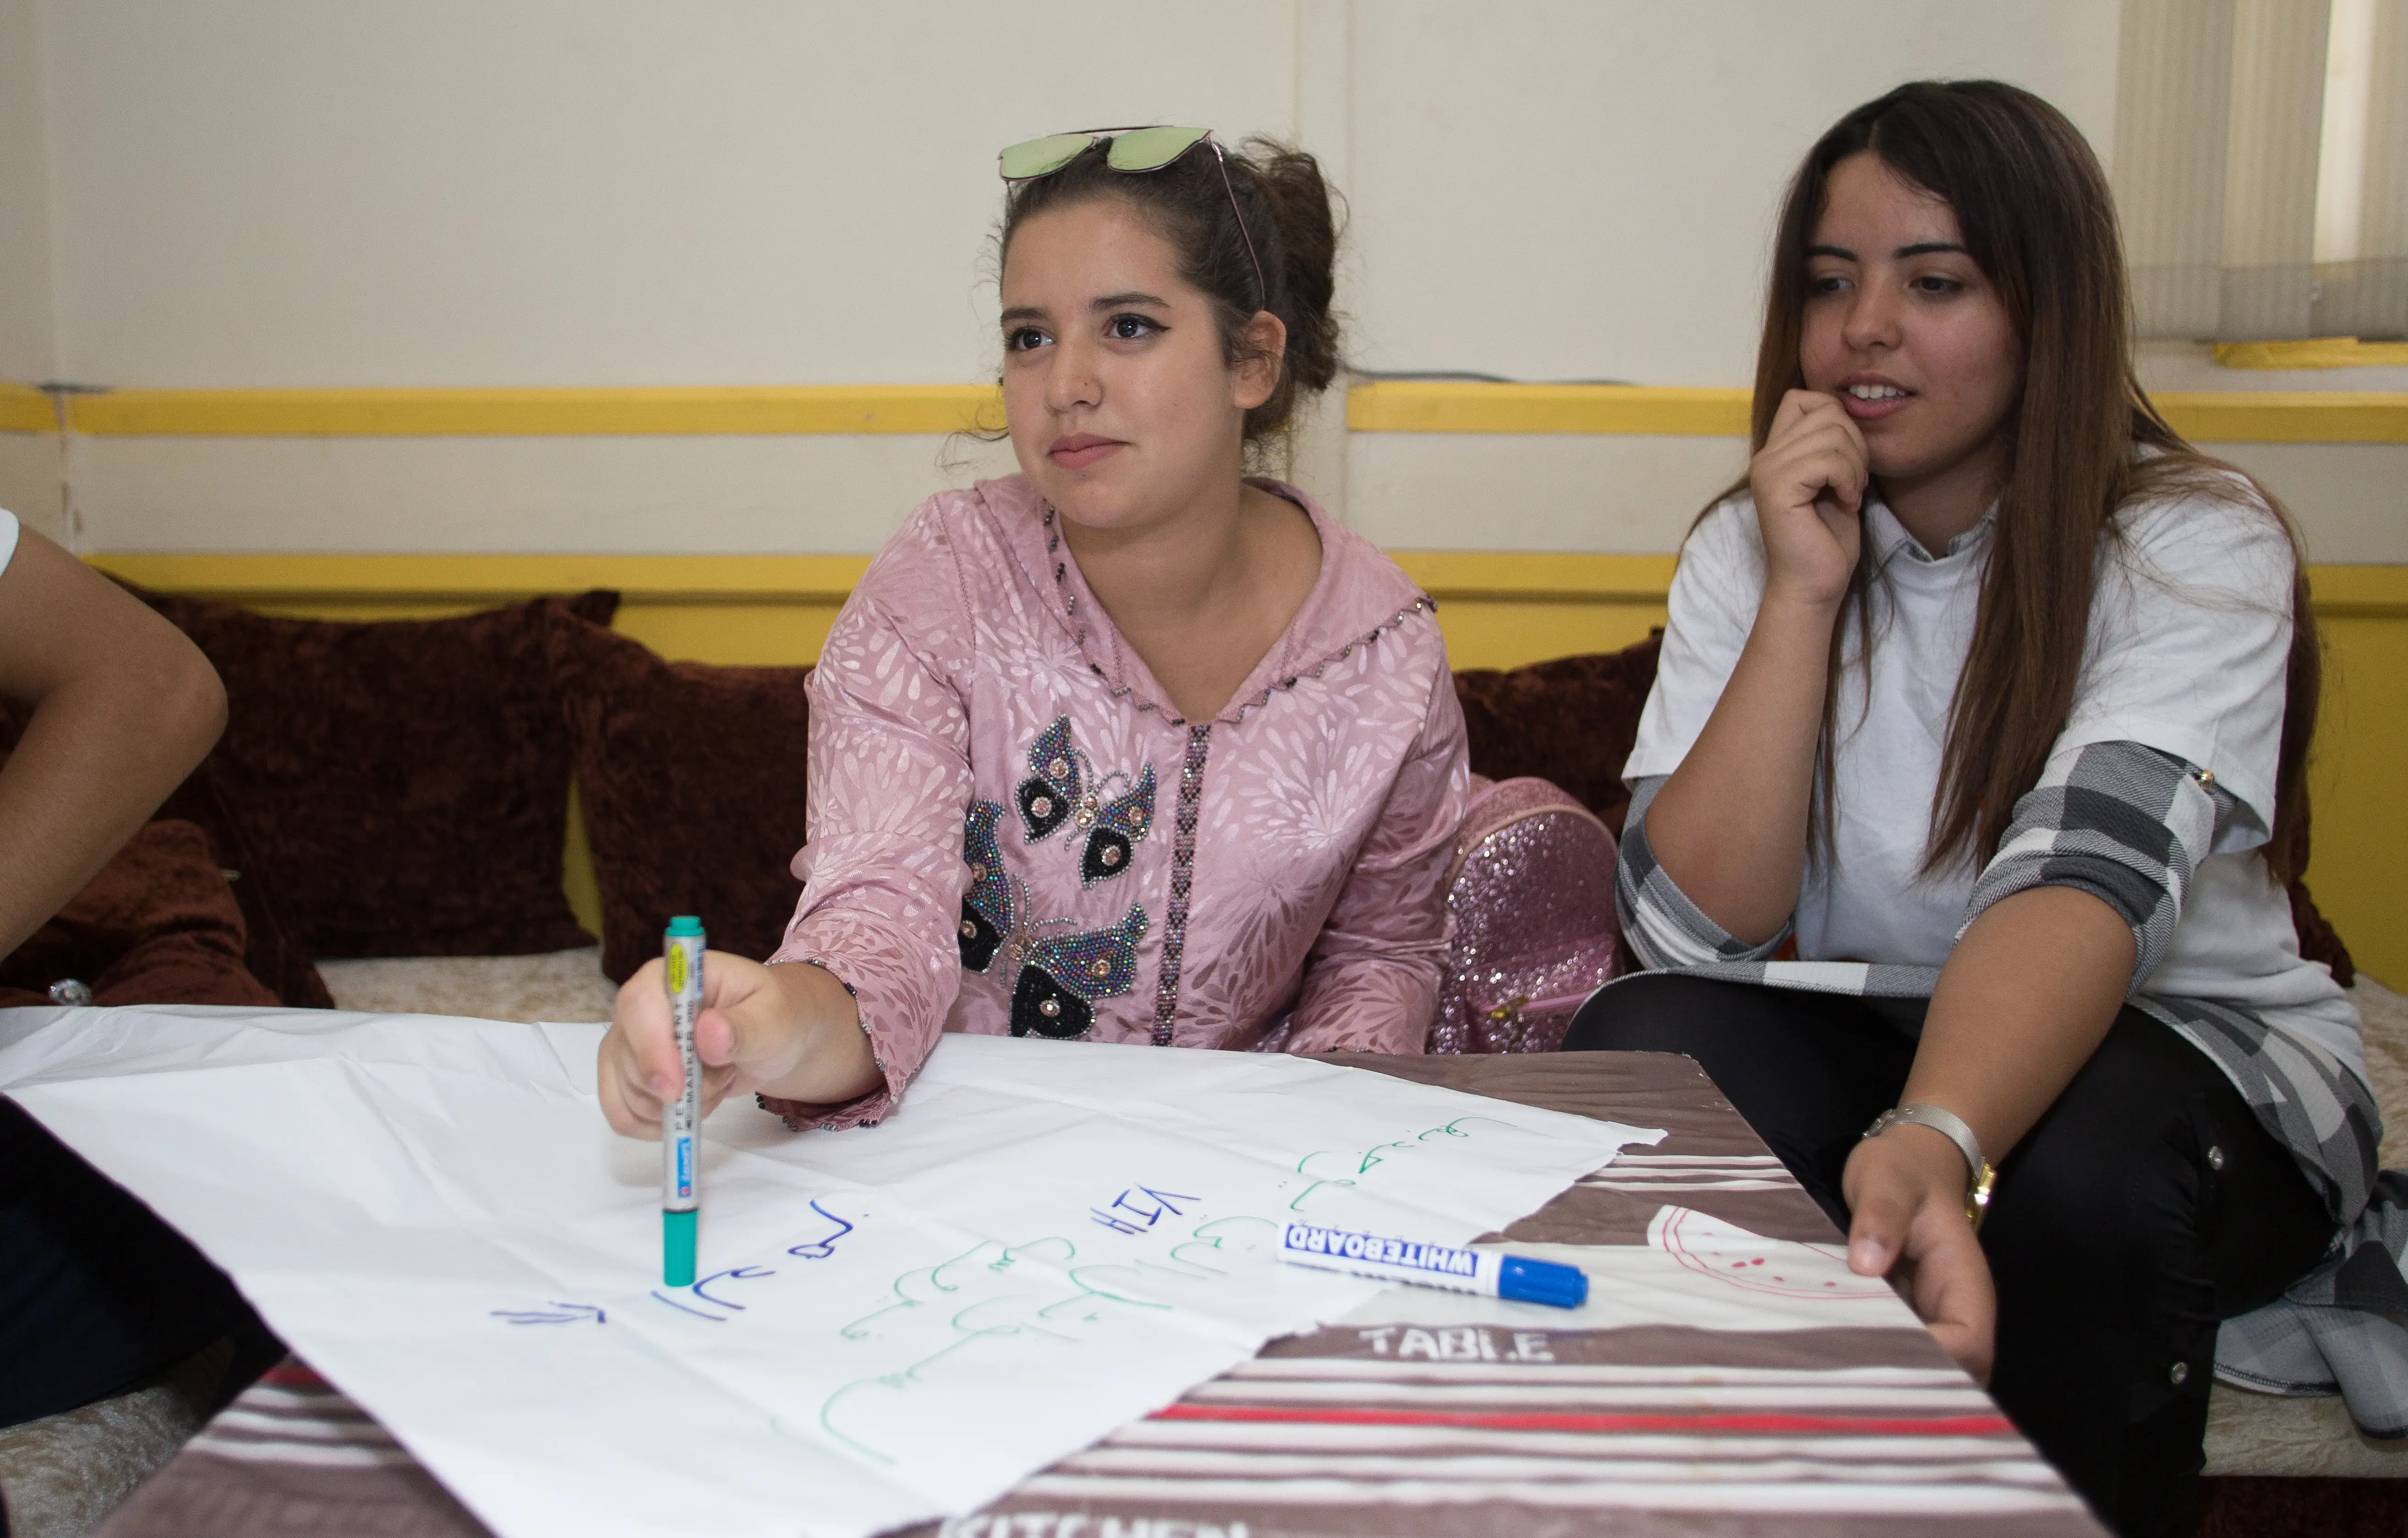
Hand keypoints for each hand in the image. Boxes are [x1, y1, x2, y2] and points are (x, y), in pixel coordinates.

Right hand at [597, 951, 819, 1138]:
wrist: (772, 1038)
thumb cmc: (776, 1017)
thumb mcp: (775, 1019)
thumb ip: (745, 1027)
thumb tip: (708, 1033)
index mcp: (673, 975)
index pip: (639, 1005)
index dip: (651, 1049)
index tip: (677, 1088)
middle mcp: (641, 1006)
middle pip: (629, 1058)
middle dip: (680, 1087)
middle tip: (725, 1074)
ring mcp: (629, 1043)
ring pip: (627, 1093)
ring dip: (677, 1106)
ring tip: (716, 1082)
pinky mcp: (628, 1076)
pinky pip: (622, 1114)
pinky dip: (655, 1125)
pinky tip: (690, 1109)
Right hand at [1747, 390, 1868, 608]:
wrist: (1814, 585)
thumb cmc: (1828, 540)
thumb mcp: (1835, 480)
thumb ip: (1832, 445)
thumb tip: (1849, 412)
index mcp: (1776, 452)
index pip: (1804, 398)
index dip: (1836, 417)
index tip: (1845, 460)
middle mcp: (1765, 457)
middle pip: (1827, 411)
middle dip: (1856, 445)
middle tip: (1852, 484)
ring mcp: (1768, 471)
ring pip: (1832, 432)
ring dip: (1855, 465)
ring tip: (1849, 495)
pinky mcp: (1777, 488)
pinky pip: (1828, 459)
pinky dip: (1848, 480)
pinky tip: (1845, 503)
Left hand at [1842, 1124, 1996, 1383]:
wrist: (1905, 1164)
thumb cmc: (1901, 1170)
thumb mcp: (1887, 1178)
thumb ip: (1881, 1213)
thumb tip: (1868, 1262)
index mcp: (1962, 1282)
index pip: (1969, 1344)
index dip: (1934, 1360)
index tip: (1878, 1357)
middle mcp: (1951, 1310)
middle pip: (1950, 1372)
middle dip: (1905, 1383)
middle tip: (1840, 1381)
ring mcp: (1926, 1318)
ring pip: (1921, 1368)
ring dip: (1882, 1378)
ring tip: (1829, 1379)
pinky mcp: (1900, 1318)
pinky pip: (1893, 1349)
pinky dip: (1866, 1360)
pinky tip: (1825, 1362)